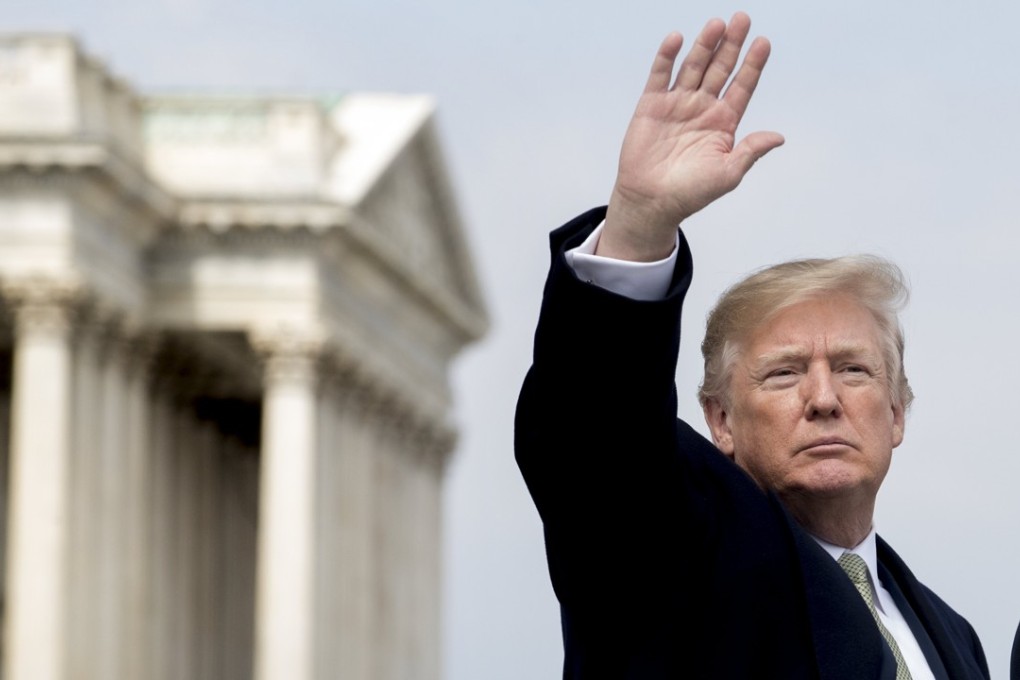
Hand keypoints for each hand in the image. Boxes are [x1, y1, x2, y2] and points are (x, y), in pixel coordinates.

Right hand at [599, 12, 783, 260]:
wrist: (650, 201)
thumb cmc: (690, 193)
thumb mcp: (727, 174)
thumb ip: (750, 151)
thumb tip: (778, 137)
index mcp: (723, 122)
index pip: (742, 86)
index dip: (753, 65)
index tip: (763, 42)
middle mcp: (702, 108)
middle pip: (720, 69)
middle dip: (731, 45)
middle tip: (742, 19)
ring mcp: (677, 104)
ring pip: (694, 67)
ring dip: (704, 45)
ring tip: (716, 24)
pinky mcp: (651, 105)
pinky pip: (660, 75)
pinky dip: (667, 57)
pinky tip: (677, 38)